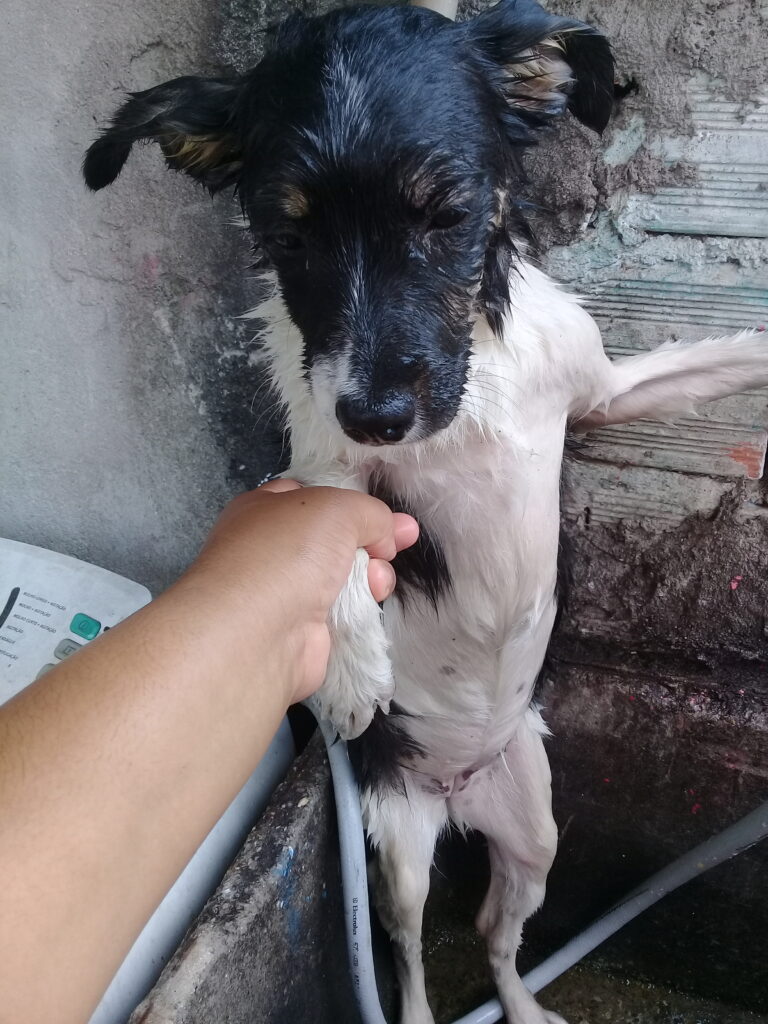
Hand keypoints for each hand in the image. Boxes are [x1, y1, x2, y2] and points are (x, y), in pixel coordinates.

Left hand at [182, 480, 418, 702]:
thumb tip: (387, 537)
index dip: (349, 502)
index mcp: (263, 511)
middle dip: (371, 539)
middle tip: (401, 541)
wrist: (258, 630)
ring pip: (345, 575)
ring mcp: (287, 592)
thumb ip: (371, 512)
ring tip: (377, 578)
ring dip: (372, 573)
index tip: (383, 513)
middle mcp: (272, 550)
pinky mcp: (305, 630)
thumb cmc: (288, 552)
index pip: (311, 498)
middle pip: (335, 538)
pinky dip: (363, 606)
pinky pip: (345, 611)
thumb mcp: (337, 507)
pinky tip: (371, 601)